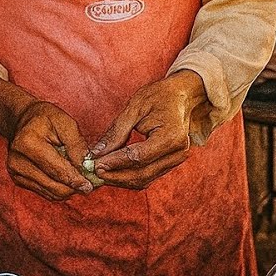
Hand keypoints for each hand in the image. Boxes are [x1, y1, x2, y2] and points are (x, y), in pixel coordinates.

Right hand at [7, 101, 92, 199]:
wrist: (22, 120)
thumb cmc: (46, 118)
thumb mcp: (65, 122)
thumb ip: (76, 144)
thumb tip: (85, 166)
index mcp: (29, 144)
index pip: (56, 169)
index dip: (75, 180)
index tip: (89, 186)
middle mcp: (18, 161)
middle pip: (52, 185)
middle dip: (73, 187)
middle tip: (89, 185)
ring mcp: (16, 172)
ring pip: (49, 192)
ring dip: (67, 190)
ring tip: (80, 182)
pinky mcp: (18, 178)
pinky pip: (44, 191)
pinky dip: (58, 189)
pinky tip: (68, 181)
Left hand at [89, 71, 206, 189]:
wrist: (181, 96)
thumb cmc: (159, 96)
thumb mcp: (134, 108)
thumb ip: (116, 133)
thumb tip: (96, 154)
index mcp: (171, 136)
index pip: (138, 158)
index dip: (114, 163)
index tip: (94, 164)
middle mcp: (178, 152)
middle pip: (141, 174)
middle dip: (115, 176)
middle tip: (93, 171)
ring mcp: (177, 160)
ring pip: (144, 180)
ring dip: (120, 179)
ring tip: (100, 172)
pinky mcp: (171, 163)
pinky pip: (148, 176)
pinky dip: (129, 176)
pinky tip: (113, 171)